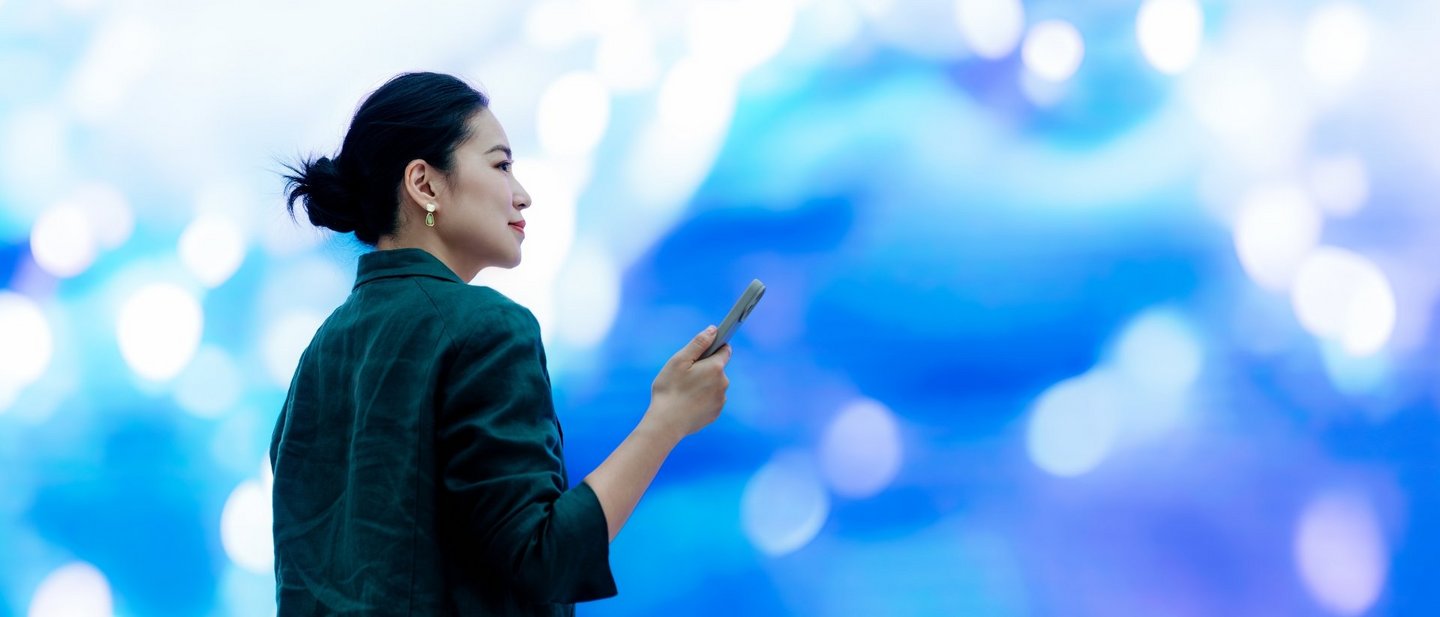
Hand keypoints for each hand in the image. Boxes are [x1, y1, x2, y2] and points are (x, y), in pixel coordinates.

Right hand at [644, 325, 731, 441]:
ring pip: (714, 385)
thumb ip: (698, 343)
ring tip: (684, 391)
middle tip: (685, 374)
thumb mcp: (679, 360)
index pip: (725, 350)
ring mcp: (721, 400)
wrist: (667, 423)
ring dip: (704, 384)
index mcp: (716, 367)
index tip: (705, 349)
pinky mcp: (715, 413)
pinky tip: (688, 402)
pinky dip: (702, 399)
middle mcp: (723, 383)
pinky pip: (711, 400)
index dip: (715, 347)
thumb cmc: (670, 389)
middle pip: (717, 368)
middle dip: (705, 368)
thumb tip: (713, 329)